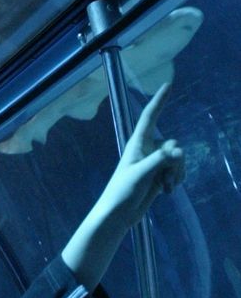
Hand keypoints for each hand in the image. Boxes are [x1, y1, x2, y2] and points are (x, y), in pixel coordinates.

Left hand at [61, 83, 183, 289]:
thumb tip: (178, 152)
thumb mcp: (141, 174)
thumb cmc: (122, 192)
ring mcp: (154, 163)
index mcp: (138, 143)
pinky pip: (178, 172)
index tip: (168, 83)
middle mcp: (147, 149)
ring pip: (179, 160)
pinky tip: (165, 192)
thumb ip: (160, 161)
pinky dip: (175, 181)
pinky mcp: (159, 175)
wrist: (119, 214)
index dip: (159, 99)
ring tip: (163, 187)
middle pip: (174, 145)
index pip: (150, 116)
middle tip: (163, 178)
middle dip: (175, 162)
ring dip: (176, 174)